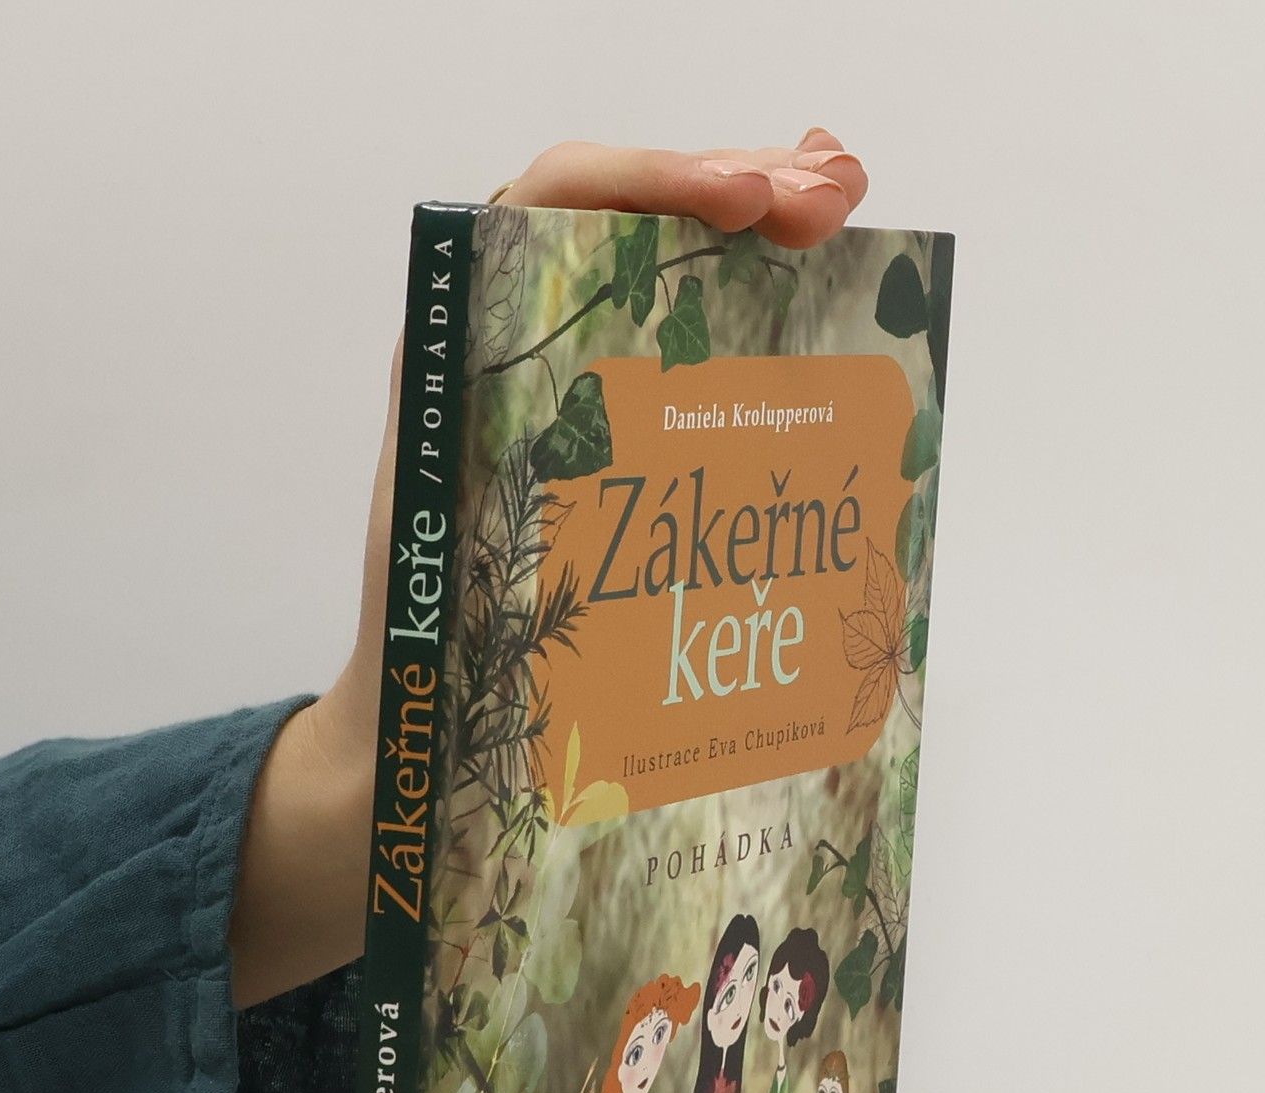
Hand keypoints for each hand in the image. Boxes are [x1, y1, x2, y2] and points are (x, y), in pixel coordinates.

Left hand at [229, 130, 867, 1006]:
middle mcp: (513, 350)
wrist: (423, 736)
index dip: (654, 183)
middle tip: (835, 193)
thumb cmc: (428, 657)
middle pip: (630, 220)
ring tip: (841, 209)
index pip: (551, 206)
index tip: (749, 204)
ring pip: (669, 273)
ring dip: (761, 233)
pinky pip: (686, 352)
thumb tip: (559, 376)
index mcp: (462, 354)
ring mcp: (571, 393)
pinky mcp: (612, 441)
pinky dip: (758, 313)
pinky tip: (823, 303)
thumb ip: (495, 467)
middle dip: (738, 188)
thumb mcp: (449, 547)